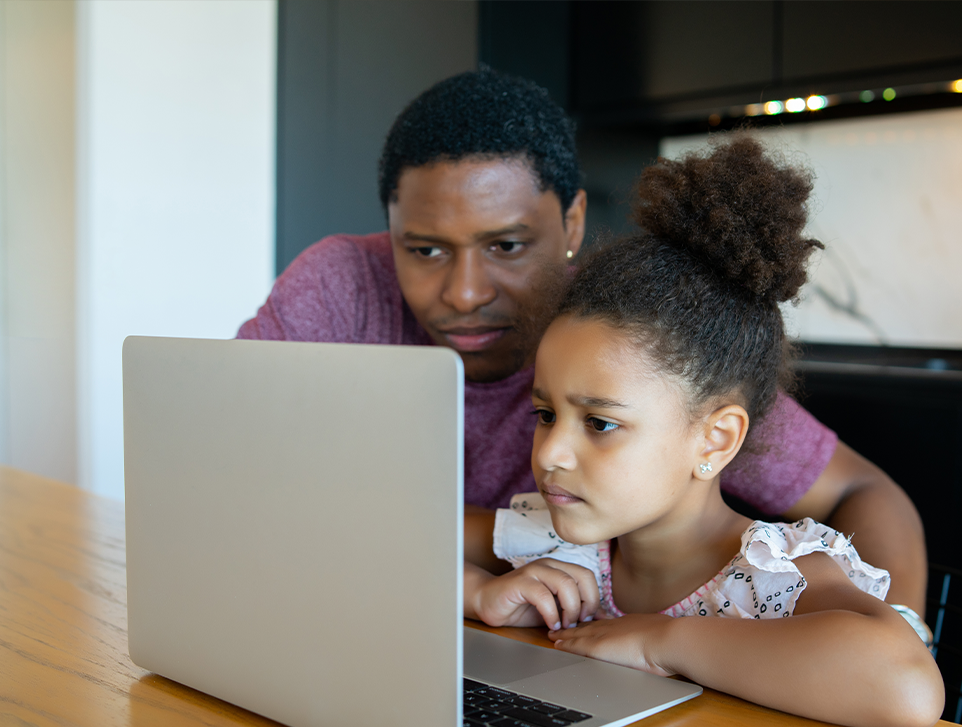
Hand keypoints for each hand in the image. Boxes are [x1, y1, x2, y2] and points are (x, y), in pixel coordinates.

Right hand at [470, 559, 599, 629]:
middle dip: (586, 603)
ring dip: (570, 609)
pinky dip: (551, 613)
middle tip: (578, 622)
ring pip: (565, 583)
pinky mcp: (520, 582)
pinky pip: (543, 595)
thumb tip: (604, 618)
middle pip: (582, 576)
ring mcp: (533, 571)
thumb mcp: (554, 610)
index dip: (593, 598)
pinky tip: (550, 625)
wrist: (487, 602)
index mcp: (558, 568)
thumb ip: (575, 610)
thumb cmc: (521, 606)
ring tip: (564, 625)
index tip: (586, 619)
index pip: (587, 576)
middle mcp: (548, 565)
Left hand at [548, 613, 675, 676]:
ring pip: (579, 634)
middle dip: (576, 627)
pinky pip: (576, 645)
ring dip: (566, 635)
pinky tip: (557, 646)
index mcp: (629, 623)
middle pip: (590, 626)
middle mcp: (614, 626)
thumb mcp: (659, 636)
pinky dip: (566, 645)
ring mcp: (605, 635)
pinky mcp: (597, 647)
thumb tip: (659, 645)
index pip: (607, 624)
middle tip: (562, 626)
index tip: (587, 623)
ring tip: (555, 635)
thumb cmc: (670, 642)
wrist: (668, 640)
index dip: (594, 624)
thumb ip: (653, 638)